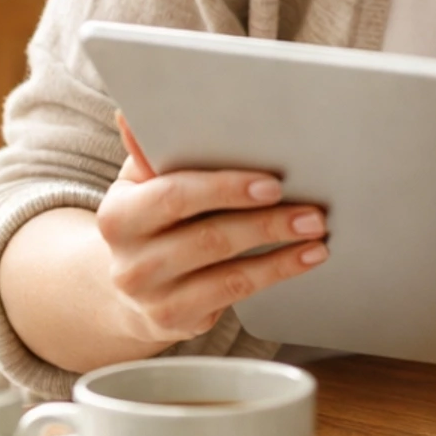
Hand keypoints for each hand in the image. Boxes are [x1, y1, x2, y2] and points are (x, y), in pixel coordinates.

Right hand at [95, 114, 329, 346]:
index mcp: (118, 214)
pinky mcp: (177, 321)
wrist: (124, 287)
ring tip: (317, 232)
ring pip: (227, 272)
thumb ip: (150, 151)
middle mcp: (130, 261)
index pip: (174, 196)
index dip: (225, 189)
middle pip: (208, 238)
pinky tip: (306, 257)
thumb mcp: (141, 183)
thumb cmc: (149, 218)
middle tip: (312, 211)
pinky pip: (235, 294)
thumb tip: (133, 114)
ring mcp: (153, 296)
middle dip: (266, 223)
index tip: (272, 184)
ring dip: (280, 251)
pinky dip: (277, 272)